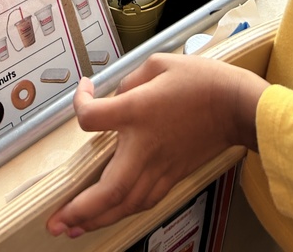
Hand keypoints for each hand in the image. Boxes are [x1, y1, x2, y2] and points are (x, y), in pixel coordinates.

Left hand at [46, 54, 267, 237]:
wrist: (237, 106)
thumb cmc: (201, 82)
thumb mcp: (158, 64)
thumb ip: (129, 81)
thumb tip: (115, 96)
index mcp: (137, 112)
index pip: (92, 119)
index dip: (79, 104)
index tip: (85, 91)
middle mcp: (145, 146)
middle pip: (110, 189)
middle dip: (80, 210)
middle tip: (55, 221)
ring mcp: (160, 166)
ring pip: (126, 204)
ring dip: (96, 219)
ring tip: (72, 226)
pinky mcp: (172, 176)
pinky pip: (143, 201)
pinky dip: (121, 212)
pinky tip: (108, 215)